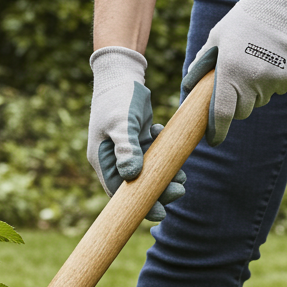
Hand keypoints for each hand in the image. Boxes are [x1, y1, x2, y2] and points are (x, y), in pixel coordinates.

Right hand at [87, 46, 185, 222]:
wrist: (121, 73)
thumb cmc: (119, 98)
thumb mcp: (122, 123)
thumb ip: (127, 149)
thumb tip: (131, 176)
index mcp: (103, 159)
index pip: (119, 192)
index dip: (139, 206)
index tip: (160, 213)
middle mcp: (113, 158)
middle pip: (135, 186)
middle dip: (158, 192)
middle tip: (180, 191)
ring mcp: (126, 150)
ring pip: (147, 173)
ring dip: (165, 177)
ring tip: (183, 179)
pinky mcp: (138, 140)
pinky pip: (153, 157)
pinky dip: (165, 158)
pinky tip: (175, 154)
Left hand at [182, 0, 286, 145]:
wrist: (284, 4)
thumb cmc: (244, 19)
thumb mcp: (217, 37)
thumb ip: (202, 64)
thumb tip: (188, 87)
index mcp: (230, 72)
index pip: (222, 114)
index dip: (217, 131)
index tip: (213, 139)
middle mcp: (252, 81)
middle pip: (242, 111)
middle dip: (235, 105)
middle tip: (233, 86)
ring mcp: (273, 81)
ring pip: (259, 101)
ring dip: (253, 93)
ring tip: (253, 64)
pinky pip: (275, 90)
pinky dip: (270, 83)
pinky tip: (269, 60)